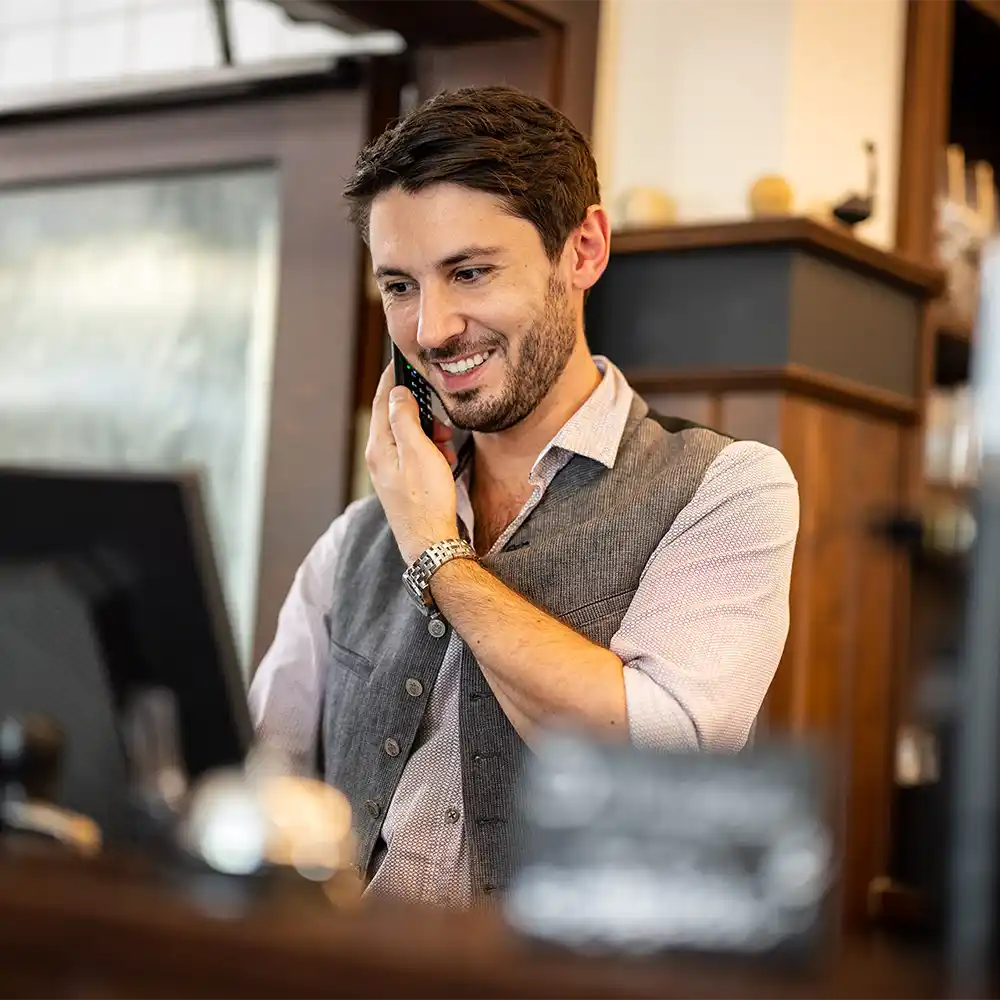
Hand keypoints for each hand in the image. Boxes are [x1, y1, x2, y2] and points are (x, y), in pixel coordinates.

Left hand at [366, 364, 459, 564]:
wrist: (430, 543)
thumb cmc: (427, 501)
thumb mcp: (419, 453)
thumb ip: (405, 419)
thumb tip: (398, 393)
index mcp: (379, 446)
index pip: (383, 400)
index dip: (395, 377)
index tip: (404, 360)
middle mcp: (379, 456)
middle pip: (395, 416)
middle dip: (420, 410)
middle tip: (439, 415)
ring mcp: (388, 470)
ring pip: (407, 435)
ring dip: (428, 433)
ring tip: (444, 443)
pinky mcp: (400, 481)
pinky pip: (413, 453)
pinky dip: (429, 450)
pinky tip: (443, 460)